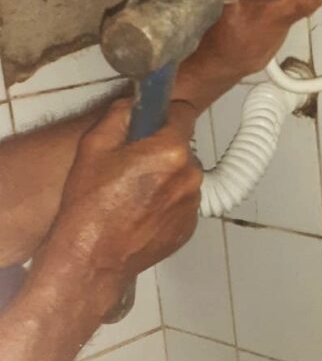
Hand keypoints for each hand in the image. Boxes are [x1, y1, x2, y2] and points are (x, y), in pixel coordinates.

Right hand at [40, 99, 201, 316]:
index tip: (153, 121)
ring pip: (183, 177)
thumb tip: (137, 103)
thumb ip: (121, 114)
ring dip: (167, 178)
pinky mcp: (190, 226)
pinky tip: (141, 213)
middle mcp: (191, 175)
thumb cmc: (90, 202)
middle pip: (183, 148)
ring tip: (134, 195)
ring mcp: (193, 203)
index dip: (167, 114)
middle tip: (132, 165)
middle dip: (162, 151)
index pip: (185, 113)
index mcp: (172, 151)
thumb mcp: (94, 146)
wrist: (93, 257)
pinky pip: (182, 202)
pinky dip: (168, 203)